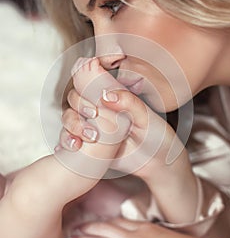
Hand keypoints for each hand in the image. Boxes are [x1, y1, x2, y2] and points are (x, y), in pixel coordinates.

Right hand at [60, 85, 182, 177]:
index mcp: (112, 95)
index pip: (91, 78)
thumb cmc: (156, 135)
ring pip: (69, 117)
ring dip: (71, 124)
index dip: (83, 74)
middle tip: (93, 115)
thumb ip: (129, 103)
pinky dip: (65, 141)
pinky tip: (71, 146)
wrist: (156, 163)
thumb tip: (106, 95)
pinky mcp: (87, 143)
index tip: (85, 77)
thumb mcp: (146, 117)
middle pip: (75, 97)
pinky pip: (69, 139)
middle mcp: (99, 108)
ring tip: (85, 138)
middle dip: (78, 104)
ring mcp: (91, 125)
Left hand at [72, 218, 229, 237]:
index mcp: (144, 226)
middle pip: (107, 229)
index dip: (101, 221)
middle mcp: (137, 235)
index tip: (90, 221)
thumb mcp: (163, 235)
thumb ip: (147, 234)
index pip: (117, 221)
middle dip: (89, 228)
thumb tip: (136, 235)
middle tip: (74, 228)